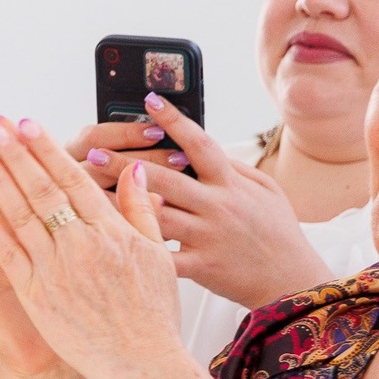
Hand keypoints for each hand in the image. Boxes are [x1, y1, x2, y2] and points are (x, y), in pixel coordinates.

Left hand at [0, 117, 183, 378]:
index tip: (28, 124)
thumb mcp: (157, 256)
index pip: (74, 179)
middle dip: (16, 154)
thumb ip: (141, 211)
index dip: (48, 150)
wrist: (140, 363)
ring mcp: (56, 269)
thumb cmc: (152, 313)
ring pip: (20, 214)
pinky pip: (8, 253)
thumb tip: (133, 172)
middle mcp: (82, 245)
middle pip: (42, 189)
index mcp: (111, 231)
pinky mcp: (36, 295)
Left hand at [101, 95, 327, 309]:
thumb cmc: (276, 232)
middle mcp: (219, 204)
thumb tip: (199, 148)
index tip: (150, 99)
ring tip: (87, 194)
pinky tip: (107, 240)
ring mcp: (209, 235)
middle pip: (165, 178)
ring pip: (156, 215)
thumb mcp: (265, 191)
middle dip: (126, 164)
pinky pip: (163, 257)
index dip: (174, 119)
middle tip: (93, 153)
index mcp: (232, 183)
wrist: (292, 279)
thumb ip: (232, 169)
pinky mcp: (203, 265)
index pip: (200, 143)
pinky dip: (136, 249)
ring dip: (120, 204)